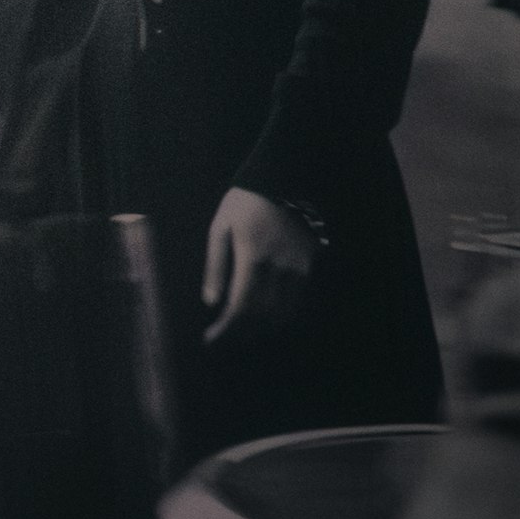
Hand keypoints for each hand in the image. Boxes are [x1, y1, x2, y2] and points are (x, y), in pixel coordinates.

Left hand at [203, 183, 319, 336]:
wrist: (285, 179)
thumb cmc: (246, 202)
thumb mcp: (221, 228)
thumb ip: (216, 266)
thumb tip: (210, 301)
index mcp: (253, 259)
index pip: (240, 307)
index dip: (226, 329)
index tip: (211, 339)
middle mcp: (279, 268)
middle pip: (261, 315)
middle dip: (241, 332)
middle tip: (224, 338)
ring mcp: (298, 267)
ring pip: (282, 312)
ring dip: (260, 328)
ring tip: (242, 332)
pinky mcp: (309, 264)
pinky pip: (295, 299)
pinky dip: (279, 314)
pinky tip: (265, 316)